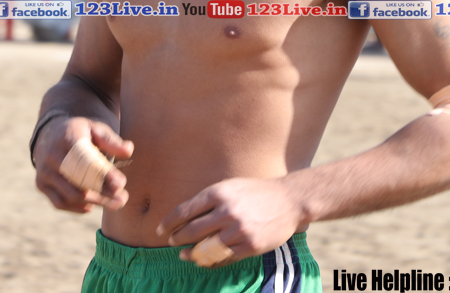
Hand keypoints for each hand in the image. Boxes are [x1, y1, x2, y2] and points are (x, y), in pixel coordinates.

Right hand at [34, 116, 132, 213]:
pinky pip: (60, 203)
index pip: (86, 159)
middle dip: (103, 193)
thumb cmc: (80, 133)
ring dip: (95, 202)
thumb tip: (129, 151)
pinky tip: (93, 205)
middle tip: (123, 199)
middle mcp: (52, 155)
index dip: (103, 174)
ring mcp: (44, 172)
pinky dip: (78, 207)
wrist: (50, 134)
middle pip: (79, 181)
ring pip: (71, 195)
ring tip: (115, 204)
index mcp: (67, 137)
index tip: (121, 184)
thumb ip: (112, 141)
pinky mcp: (41, 184)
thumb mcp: (96, 129)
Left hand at [157, 177, 306, 267]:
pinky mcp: (249, 246)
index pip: (184, 211)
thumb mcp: (229, 186)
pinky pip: (223, 258)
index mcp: (218, 193)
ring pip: (206, 248)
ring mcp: (238, 230)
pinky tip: (204, 261)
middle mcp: (226, 211)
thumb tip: (184, 217)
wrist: (288, 200)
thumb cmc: (255, 191)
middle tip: (172, 242)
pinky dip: (211, 262)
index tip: (161, 230)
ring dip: (191, 254)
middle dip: (177, 239)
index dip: (169, 223)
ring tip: (185, 255)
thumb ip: (208, 200)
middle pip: (191, 231)